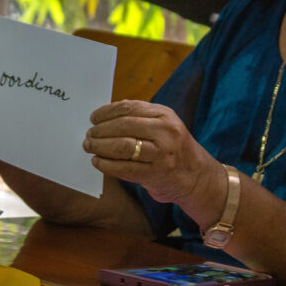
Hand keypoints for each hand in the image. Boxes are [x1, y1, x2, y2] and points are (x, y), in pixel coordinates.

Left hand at [84, 100, 223, 212]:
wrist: (196, 177)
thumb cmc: (173, 148)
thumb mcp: (163, 125)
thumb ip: (140, 116)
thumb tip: (106, 113)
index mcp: (165, 115)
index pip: (129, 108)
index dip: (107, 112)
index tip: (93, 118)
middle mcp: (165, 132)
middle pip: (123, 126)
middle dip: (101, 130)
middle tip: (88, 135)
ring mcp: (161, 154)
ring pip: (121, 146)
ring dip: (100, 146)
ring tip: (89, 147)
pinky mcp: (155, 174)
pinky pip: (123, 168)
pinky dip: (106, 165)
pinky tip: (97, 162)